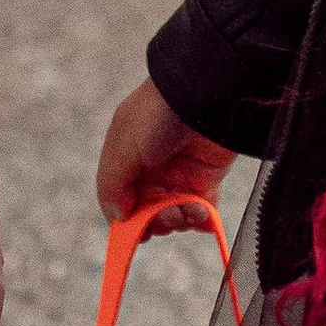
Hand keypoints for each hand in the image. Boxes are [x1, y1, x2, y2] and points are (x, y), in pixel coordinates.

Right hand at [97, 79, 235, 236]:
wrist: (210, 93)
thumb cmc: (161, 112)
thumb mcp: (126, 145)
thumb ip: (114, 183)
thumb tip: (117, 217)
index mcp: (125, 157)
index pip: (119, 199)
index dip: (128, 219)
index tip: (139, 232)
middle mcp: (150, 168)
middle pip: (147, 211)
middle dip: (157, 221)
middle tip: (170, 216)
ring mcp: (179, 173)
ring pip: (173, 213)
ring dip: (180, 219)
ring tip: (191, 209)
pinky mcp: (206, 177)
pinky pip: (201, 209)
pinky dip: (201, 219)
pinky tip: (203, 218)